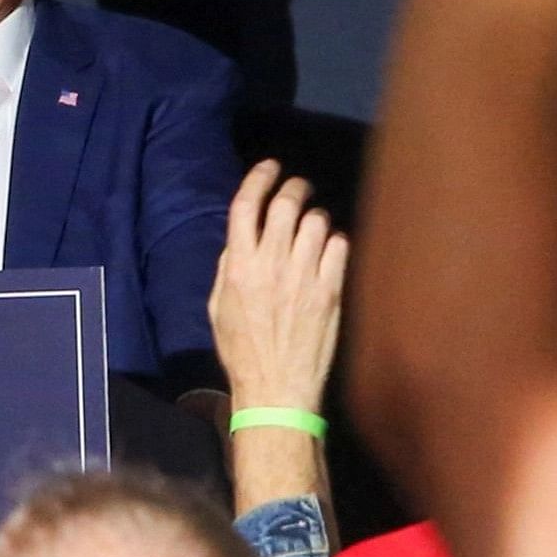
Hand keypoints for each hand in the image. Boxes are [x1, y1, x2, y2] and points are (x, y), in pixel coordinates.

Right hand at [210, 160, 349, 413]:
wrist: (276, 389)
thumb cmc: (242, 352)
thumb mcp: (217, 308)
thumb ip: (227, 268)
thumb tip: (241, 240)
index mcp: (239, 267)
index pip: (246, 205)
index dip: (258, 178)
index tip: (269, 168)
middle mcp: (271, 265)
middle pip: (285, 204)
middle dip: (294, 187)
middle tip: (298, 187)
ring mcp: (304, 277)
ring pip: (316, 222)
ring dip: (315, 216)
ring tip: (314, 225)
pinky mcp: (330, 291)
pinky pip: (339, 246)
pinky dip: (335, 241)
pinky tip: (329, 250)